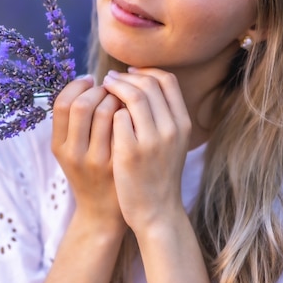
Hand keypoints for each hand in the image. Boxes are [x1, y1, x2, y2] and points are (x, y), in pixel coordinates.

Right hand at [52, 75, 125, 231]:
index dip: (77, 86)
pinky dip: (130, 111)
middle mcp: (75, 154)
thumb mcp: (71, 150)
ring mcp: (99, 159)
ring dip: (117, 96)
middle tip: (109, 88)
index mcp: (60, 147)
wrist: (105, 212)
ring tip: (122, 99)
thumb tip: (87, 79)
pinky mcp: (121, 162)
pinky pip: (126, 124)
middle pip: (82, 104)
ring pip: (107, 111)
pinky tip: (134, 112)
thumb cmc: (89, 172)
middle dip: (99, 90)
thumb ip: (73, 121)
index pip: (62, 104)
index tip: (90, 80)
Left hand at [102, 68, 191, 232]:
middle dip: (125, 76)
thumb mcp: (173, 142)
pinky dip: (108, 111)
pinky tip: (99, 113)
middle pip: (148, 84)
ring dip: (114, 87)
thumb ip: (164, 115)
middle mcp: (171, 128)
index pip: (167, 80)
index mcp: (183, 123)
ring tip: (102, 88)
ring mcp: (151, 140)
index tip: (129, 72)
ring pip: (132, 96)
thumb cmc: (160, 174)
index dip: (146, 71)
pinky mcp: (130, 152)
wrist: (156, 210)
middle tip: (109, 78)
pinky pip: (116, 117)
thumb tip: (143, 84)